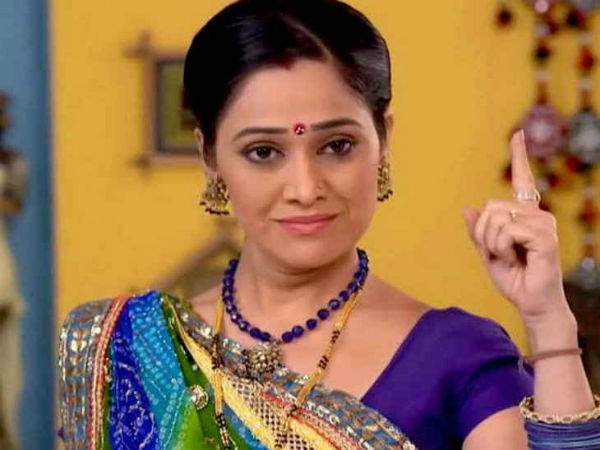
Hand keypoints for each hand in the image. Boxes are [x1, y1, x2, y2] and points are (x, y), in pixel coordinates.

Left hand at [462, 130, 571, 326]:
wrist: (531, 303)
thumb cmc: (514, 278)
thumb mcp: (488, 253)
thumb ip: (478, 231)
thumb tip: (468, 208)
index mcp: (524, 215)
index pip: (522, 180)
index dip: (519, 157)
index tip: (518, 134)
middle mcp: (536, 214)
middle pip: (490, 207)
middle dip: (482, 233)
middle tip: (497, 253)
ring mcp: (543, 224)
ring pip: (495, 218)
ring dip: (492, 243)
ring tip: (509, 257)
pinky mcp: (545, 237)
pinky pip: (506, 231)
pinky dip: (501, 248)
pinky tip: (516, 259)